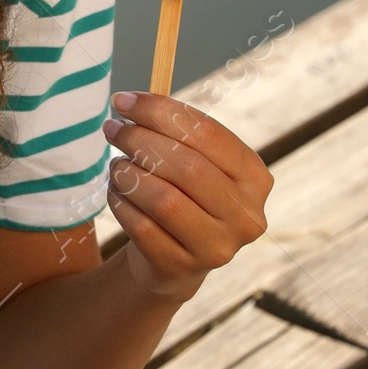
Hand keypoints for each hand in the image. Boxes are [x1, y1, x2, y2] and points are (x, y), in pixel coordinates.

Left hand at [104, 91, 272, 305]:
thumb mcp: (194, 163)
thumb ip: (175, 132)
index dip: (160, 112)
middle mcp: (246, 215)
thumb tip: (130, 102)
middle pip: (186, 166)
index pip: (208, 133)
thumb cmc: (184, 196)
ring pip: (163, 199)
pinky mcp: (183, 268)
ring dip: (128, 174)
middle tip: (112, 130)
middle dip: (139, 140)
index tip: (123, 101)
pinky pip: (141, 227)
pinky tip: (117, 192)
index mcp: (255, 177)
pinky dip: (120, 202)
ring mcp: (218, 247)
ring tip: (117, 166)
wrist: (175, 260)